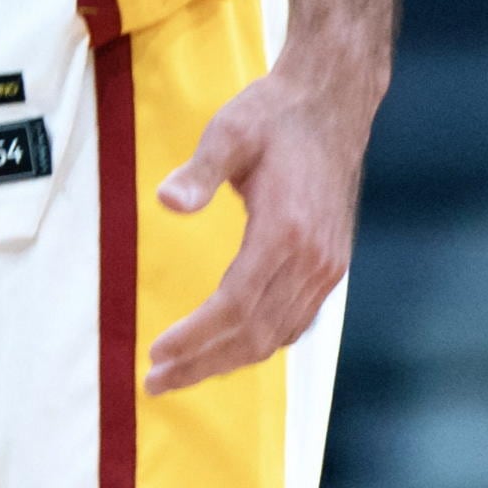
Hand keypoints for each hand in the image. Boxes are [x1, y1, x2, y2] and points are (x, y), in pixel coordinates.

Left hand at [147, 58, 372, 392]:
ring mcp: (327, 266)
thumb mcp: (229, 132)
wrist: (332, 105)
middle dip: (204, 363)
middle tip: (155, 383)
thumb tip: (167, 203)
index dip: (195, 337)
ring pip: (277, 334)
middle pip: (255, 333)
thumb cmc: (273, 116)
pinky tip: (229, 349)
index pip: (235, 306)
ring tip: (181, 374)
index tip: (156, 355)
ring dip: (229, 360)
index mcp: (286, 233)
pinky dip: (259, 342)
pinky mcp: (330, 264)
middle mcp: (313, 260)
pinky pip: (295, 320)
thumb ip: (198, 170)